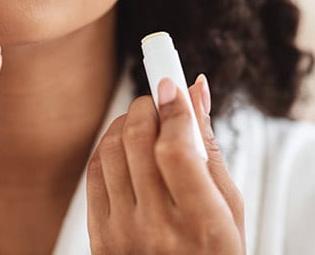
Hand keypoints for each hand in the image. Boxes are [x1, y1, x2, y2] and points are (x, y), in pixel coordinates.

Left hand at [87, 75, 244, 253]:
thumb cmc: (211, 252)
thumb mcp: (229, 209)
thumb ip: (209, 149)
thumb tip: (195, 91)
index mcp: (200, 224)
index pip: (177, 150)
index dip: (173, 109)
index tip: (171, 84)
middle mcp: (156, 227)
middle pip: (137, 140)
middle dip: (146, 106)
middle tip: (158, 100)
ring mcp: (122, 230)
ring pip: (111, 148)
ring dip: (126, 122)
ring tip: (143, 121)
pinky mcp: (98, 232)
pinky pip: (94, 170)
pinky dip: (108, 145)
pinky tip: (124, 144)